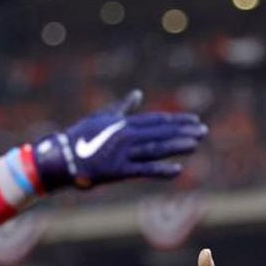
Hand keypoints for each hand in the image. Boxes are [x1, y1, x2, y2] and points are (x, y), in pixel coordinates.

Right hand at [33, 90, 206, 189]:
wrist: (61, 157)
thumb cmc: (81, 137)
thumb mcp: (103, 117)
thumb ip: (123, 107)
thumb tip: (138, 94)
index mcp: (124, 123)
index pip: (157, 121)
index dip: (177, 121)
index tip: (195, 121)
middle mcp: (126, 135)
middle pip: (160, 132)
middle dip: (183, 131)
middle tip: (204, 131)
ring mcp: (122, 152)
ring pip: (156, 148)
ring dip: (177, 145)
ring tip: (196, 144)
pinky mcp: (117, 170)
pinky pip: (143, 170)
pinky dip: (161, 170)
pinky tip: (178, 170)